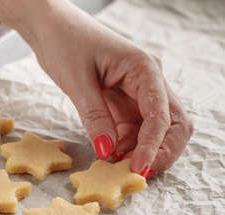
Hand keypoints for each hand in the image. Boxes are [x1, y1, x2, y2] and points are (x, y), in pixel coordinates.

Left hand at [9, 0, 192, 176]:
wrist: (52, 29)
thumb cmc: (65, 43)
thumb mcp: (78, 81)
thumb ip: (95, 117)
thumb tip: (108, 152)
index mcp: (144, 69)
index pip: (161, 114)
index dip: (153, 146)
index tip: (137, 169)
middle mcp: (148, 81)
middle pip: (173, 124)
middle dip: (160, 152)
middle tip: (136, 174)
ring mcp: (137, 93)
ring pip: (154, 131)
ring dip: (140, 151)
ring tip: (116, 167)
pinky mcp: (123, 102)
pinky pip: (132, 129)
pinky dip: (126, 145)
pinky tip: (110, 153)